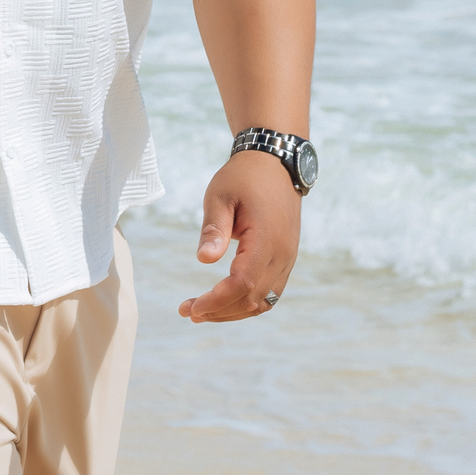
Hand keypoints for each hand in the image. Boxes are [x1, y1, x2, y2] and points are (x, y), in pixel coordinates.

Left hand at [181, 150, 301, 322]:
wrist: (275, 163)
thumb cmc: (243, 177)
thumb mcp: (220, 195)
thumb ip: (214, 228)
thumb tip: (203, 260)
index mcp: (266, 240)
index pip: (242, 285)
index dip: (216, 301)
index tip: (191, 308)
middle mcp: (282, 254)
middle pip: (252, 300)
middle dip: (219, 311)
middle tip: (187, 311)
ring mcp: (288, 258)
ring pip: (264, 302)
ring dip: (233, 311)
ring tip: (202, 311)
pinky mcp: (286, 259)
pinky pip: (270, 292)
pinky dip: (247, 303)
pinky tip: (225, 301)